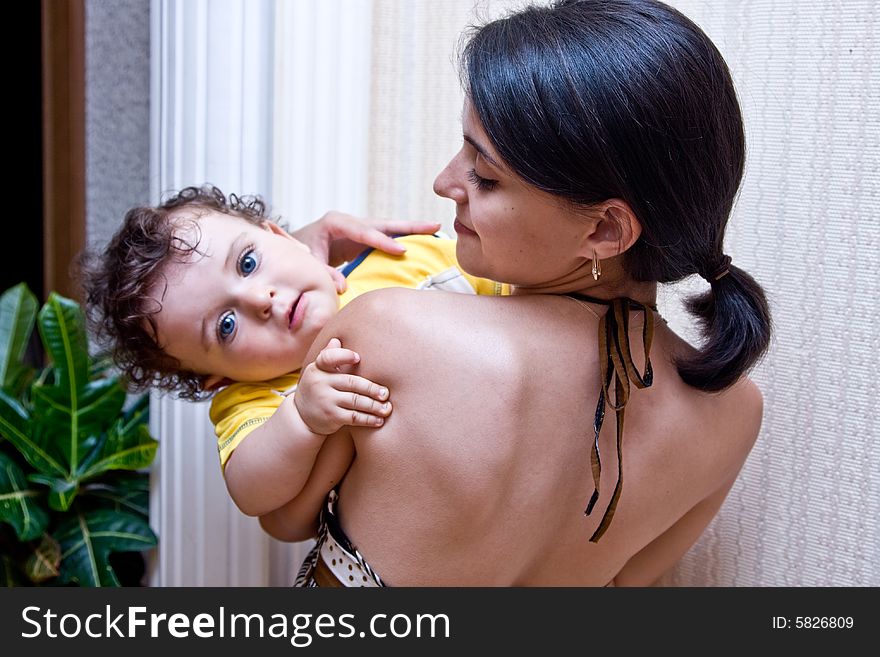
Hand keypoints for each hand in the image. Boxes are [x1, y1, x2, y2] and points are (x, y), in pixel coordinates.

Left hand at [291, 211, 440, 265]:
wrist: (292, 248)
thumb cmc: (300, 256)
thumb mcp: (310, 265)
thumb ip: (325, 274)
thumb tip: (343, 286)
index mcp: (334, 223)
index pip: (363, 232)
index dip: (383, 241)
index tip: (402, 250)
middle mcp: (349, 222)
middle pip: (383, 223)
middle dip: (409, 226)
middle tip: (434, 226)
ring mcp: (357, 228)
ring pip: (388, 228)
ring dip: (412, 229)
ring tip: (436, 228)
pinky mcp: (361, 238)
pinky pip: (385, 237)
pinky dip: (403, 238)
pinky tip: (421, 241)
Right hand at [294, 338, 391, 434]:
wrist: (302, 418)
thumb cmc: (317, 390)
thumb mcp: (318, 373)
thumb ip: (328, 357)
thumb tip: (337, 339)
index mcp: (317, 369)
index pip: (328, 358)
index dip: (343, 356)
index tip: (357, 357)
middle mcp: (320, 383)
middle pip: (352, 382)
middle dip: (372, 388)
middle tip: (385, 393)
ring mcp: (325, 400)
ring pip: (356, 401)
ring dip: (375, 406)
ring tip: (386, 409)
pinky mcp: (330, 417)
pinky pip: (354, 417)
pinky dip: (369, 419)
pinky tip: (379, 420)